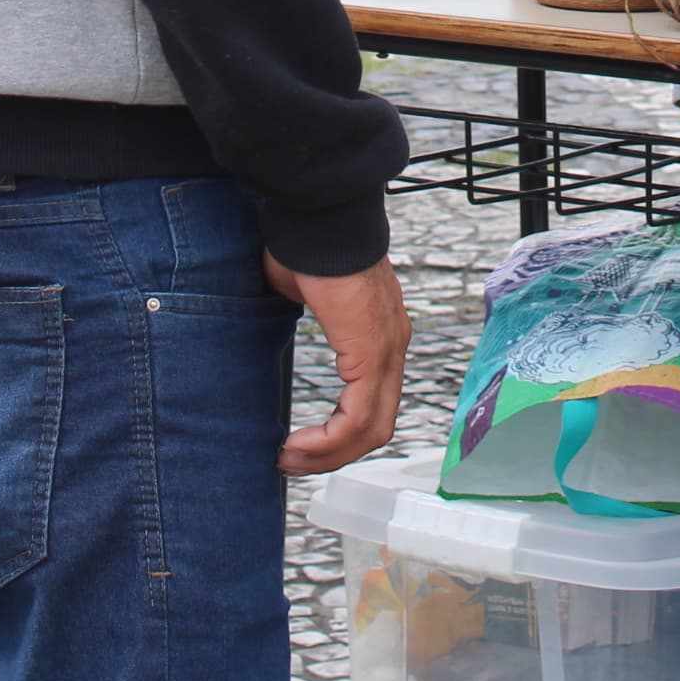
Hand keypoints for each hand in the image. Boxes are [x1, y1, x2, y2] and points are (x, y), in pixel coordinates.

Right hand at [268, 254, 412, 474]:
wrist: (319, 217)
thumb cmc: (309, 246)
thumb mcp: (306, 294)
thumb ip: (307, 319)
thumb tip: (286, 323)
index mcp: (380, 333)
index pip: (373, 401)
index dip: (340, 433)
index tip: (302, 443)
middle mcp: (392, 345)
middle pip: (377, 424)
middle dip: (333, 454)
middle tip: (293, 463)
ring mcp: (387, 350)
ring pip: (371, 427)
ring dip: (329, 454)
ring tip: (290, 460)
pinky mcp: (371, 352)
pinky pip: (358, 414)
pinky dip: (330, 439)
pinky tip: (299, 444)